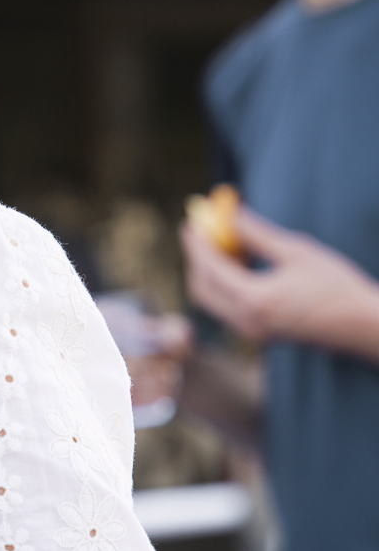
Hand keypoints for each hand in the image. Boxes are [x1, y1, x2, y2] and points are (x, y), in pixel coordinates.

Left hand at [181, 208, 378, 360]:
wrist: (365, 327)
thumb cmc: (337, 286)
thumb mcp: (297, 252)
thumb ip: (258, 234)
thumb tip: (229, 214)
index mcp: (255, 301)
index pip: (209, 269)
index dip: (197, 243)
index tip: (189, 222)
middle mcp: (247, 322)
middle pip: (202, 288)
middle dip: (197, 258)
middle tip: (199, 232)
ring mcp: (253, 333)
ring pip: (213, 301)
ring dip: (210, 272)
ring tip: (222, 242)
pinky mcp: (261, 335)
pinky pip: (229, 308)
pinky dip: (224, 285)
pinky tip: (239, 263)